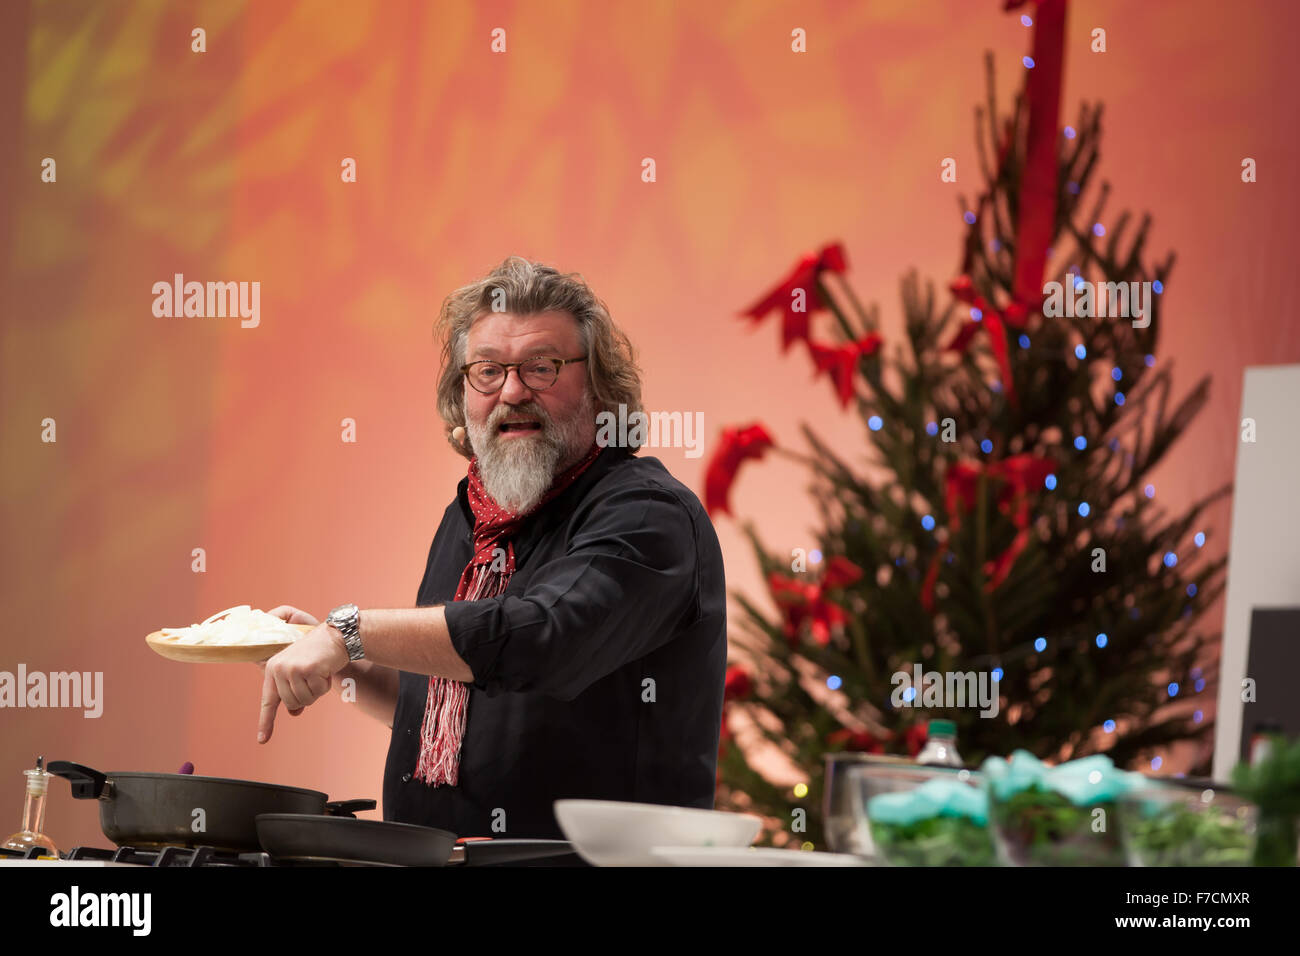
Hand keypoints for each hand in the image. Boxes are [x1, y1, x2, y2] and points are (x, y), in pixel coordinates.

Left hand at [256, 607, 346, 743]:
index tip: (262, 740)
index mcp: (272, 668)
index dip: (266, 722)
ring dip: (317, 691)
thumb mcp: (302, 672)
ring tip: (319, 672)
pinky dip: (325, 685)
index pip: (268, 701)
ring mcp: (291, 668)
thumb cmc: (319, 655)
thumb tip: (293, 712)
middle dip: (307, 696)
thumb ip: (294, 691)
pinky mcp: (306, 669)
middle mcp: (278, 668)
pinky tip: (325, 669)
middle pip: (291, 703)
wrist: (336, 636)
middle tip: (314, 679)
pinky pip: (317, 692)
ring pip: (304, 700)